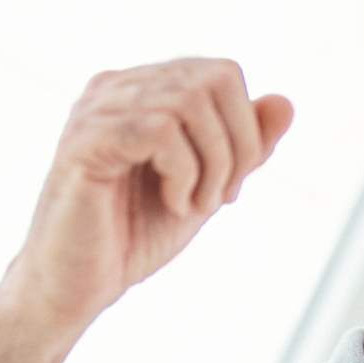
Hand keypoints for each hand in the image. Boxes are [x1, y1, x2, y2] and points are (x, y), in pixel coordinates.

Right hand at [0, 58, 294, 338]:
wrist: (78, 285)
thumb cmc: (133, 237)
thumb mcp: (206, 188)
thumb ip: (244, 148)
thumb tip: (285, 103)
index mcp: (141, 92)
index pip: (221, 74)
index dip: (245, 131)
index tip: (229, 188)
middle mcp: (115, 89)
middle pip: (213, 81)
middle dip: (236, 148)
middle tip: (217, 200)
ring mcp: (96, 110)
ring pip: (189, 102)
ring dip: (211, 165)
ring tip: (191, 206)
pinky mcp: (86, 142)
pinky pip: (159, 130)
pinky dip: (183, 172)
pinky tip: (173, 204)